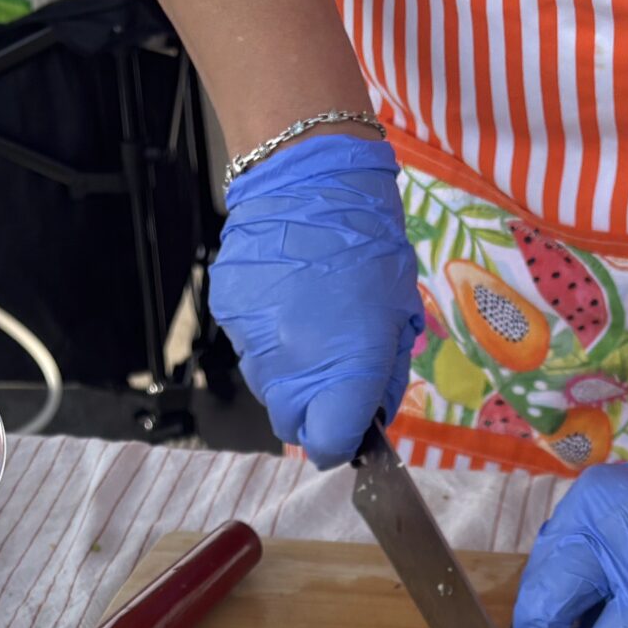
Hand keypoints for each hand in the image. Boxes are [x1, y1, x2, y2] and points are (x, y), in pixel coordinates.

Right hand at [210, 135, 421, 468]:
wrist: (310, 180)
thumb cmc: (370, 247)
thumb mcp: (398, 318)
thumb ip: (383, 377)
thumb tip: (370, 414)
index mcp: (343, 372)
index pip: (328, 446)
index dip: (341, 441)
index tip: (351, 427)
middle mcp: (290, 369)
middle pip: (292, 423)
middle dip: (314, 409)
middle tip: (335, 371)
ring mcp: (253, 343)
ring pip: (269, 386)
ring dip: (291, 372)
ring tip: (310, 324)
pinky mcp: (230, 315)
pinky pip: (251, 347)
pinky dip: (268, 336)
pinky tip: (286, 299)